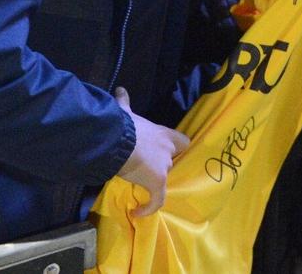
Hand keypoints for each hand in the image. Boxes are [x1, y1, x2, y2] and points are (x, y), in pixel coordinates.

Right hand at [114, 87, 188, 217]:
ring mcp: (165, 166)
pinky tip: (138, 212)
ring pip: (163, 178)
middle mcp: (169, 150)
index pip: (182, 142)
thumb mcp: (126, 113)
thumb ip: (126, 102)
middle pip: (172, 161)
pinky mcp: (158, 181)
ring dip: (152, 182)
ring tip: (138, 187)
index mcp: (164, 134)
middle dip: (160, 166)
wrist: (118, 140)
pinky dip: (149, 207)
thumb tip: (120, 90)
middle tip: (145, 171)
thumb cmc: (123, 126)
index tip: (165, 154)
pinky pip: (157, 199)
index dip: (176, 149)